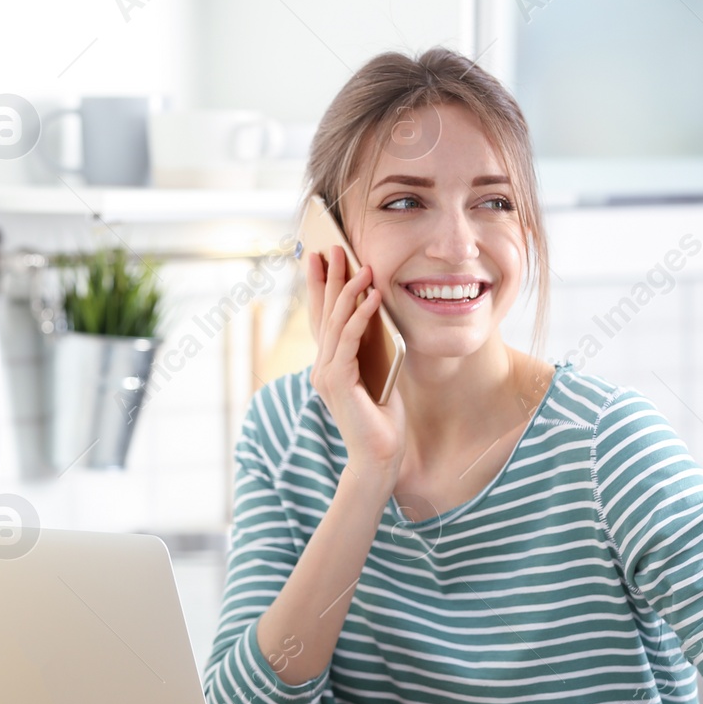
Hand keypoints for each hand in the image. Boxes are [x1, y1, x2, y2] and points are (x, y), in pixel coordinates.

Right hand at [305, 245, 406, 474]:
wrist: (380, 457)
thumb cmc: (383, 419)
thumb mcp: (379, 373)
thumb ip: (371, 348)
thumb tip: (377, 311)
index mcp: (329, 365)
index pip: (322, 318)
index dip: (319, 286)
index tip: (320, 257)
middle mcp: (321, 367)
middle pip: (323, 313)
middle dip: (328, 277)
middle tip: (333, 247)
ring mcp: (325, 375)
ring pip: (335, 323)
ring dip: (348, 291)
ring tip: (361, 266)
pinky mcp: (337, 382)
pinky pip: (348, 341)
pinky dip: (361, 316)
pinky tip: (373, 298)